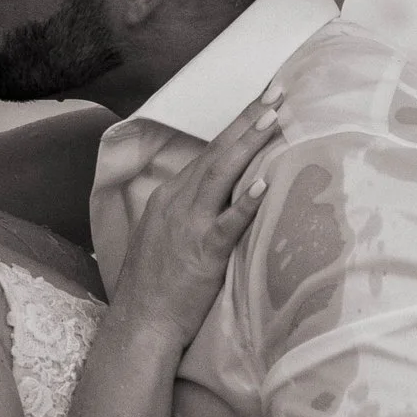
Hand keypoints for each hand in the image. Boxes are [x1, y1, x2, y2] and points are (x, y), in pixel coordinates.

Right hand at [109, 91, 279, 348]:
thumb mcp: (166, 238)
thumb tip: (223, 199)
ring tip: (274, 117)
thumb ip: (191, 214)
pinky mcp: (203, 253)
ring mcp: (189, 225)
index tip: (261, 103)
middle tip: (276, 92)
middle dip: (248, 120)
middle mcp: (177, 202)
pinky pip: (227, 223)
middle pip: (217, 152)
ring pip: (222, 174)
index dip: (236, 126)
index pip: (208, 153)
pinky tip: (266, 184)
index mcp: (169, 197)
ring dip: (250, 143)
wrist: (140, 325)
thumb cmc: (156, 287)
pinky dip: (246, 202)